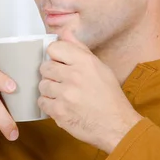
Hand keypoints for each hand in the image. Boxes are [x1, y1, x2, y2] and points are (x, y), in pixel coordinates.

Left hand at [37, 30, 142, 153]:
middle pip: (45, 67)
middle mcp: (74, 76)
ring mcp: (65, 95)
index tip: (59, 63)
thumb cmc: (110, 97)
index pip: (54, 48)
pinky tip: (62, 106)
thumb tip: (65, 33)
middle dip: (51, 75)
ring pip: (42, 85)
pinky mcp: (59, 112)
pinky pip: (42, 102)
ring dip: (50, 90)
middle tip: (63, 82)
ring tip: (64, 95)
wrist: (117, 126)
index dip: (55, 56)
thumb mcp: (100, 67)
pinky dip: (49, 105)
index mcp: (85, 62)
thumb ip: (80, 49)